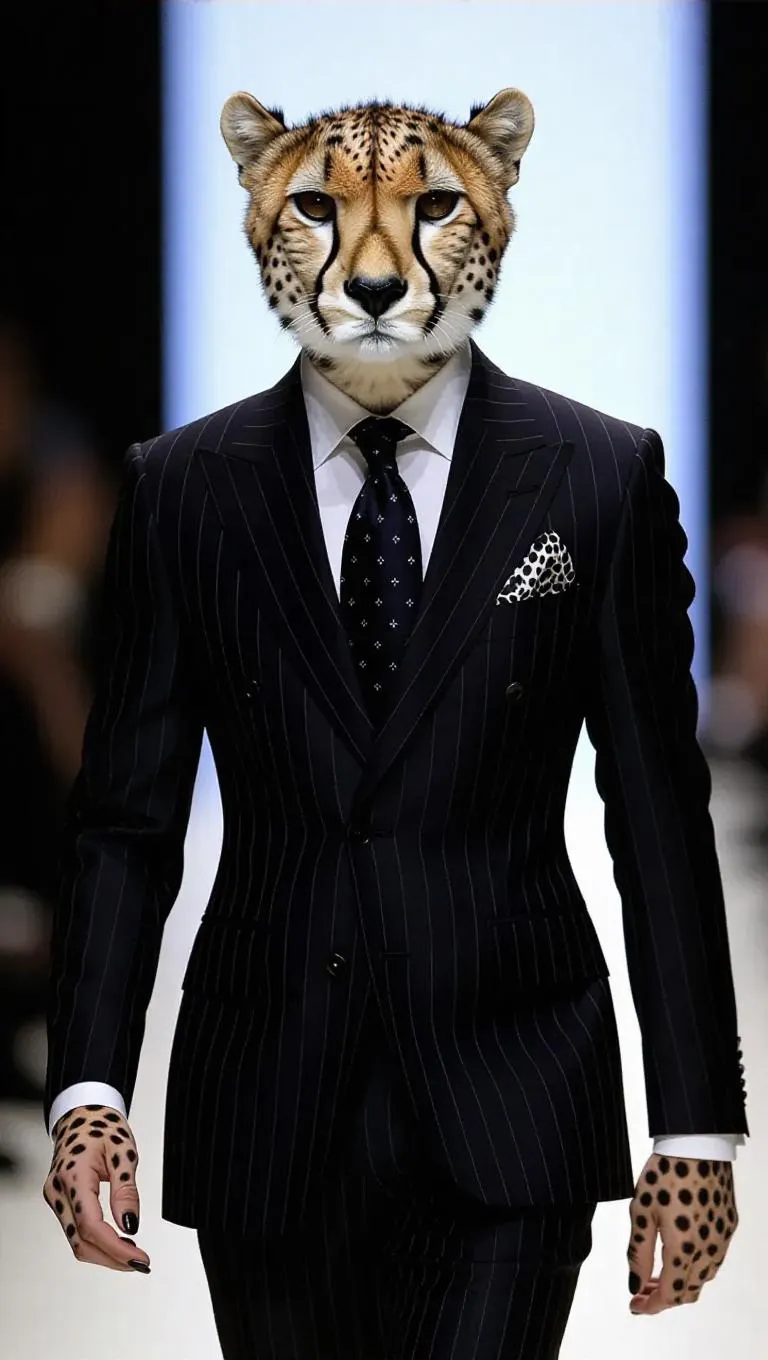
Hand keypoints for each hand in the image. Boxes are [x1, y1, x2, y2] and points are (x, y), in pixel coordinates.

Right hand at [43, 1104, 150, 1272]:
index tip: (139, 1257)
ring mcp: (54, 1198)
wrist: (83, 1114)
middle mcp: (57, 1191)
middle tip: (141, 1263)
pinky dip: (96, 1242)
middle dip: (112, 1258)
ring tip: (133, 1256)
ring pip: (75, 1241)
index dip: (115, 1247)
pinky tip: (116, 1244)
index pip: (90, 1225)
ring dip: (104, 1254)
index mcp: (73, 1176)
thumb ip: (126, 1191)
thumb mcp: (123, 1154)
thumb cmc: (103, 1127)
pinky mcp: (58, 1201)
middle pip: (80, 1241)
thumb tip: (130, 1226)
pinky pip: (74, 1231)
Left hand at [627, 1154, 737, 1313]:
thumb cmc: (663, 1176)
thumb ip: (638, 1252)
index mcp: (684, 1249)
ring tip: (657, 1273)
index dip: (651, 1305)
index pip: (670, 1294)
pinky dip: (695, 1266)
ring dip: (681, 1283)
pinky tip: (679, 1253)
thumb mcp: (641, 1212)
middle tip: (641, 1290)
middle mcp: (709, 1250)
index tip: (634, 1306)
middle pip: (688, 1291)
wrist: (698, 1145)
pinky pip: (715, 1259)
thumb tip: (634, 1285)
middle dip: (664, 1297)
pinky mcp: (729, 1226)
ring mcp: (722, 1239)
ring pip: (703, 1277)